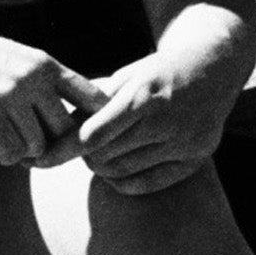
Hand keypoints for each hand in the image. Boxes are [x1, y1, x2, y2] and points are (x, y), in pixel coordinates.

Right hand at [0, 17, 108, 166]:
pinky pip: (12, 151)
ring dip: (23, 153)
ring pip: (38, 146)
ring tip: (5, 142)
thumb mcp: (18, 57)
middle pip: (66, 131)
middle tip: (32, 149)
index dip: (94, 122)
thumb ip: (45, 82)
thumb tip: (75, 119)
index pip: (93, 98)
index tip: (79, 136)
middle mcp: (33, 78)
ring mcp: (9, 95)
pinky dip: (3, 156)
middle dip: (52, 147)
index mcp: (46, 64)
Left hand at [54, 46, 239, 194]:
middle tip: (77, 149)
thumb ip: (93, 104)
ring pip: (122, 172)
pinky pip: (147, 183)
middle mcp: (166, 120)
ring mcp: (184, 143)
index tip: (43, 156)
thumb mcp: (125, 77)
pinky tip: (116, 170)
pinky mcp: (195, 160)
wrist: (212, 70)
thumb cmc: (157, 74)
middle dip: (83, 155)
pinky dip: (123, 181)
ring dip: (101, 168)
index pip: (93, 134)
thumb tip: (58, 133)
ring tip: (97, 156)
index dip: (65, 147)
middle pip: (105, 155)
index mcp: (143, 94)